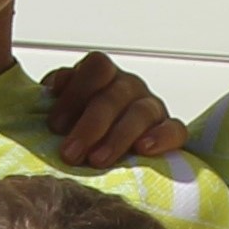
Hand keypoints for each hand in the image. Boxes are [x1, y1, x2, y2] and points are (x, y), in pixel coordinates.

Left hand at [40, 49, 182, 167]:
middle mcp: (128, 86)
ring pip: (141, 113)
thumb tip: (53, 86)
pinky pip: (175, 129)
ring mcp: (151, 107)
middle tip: (70, 154)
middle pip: (114, 95)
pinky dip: (161, 138)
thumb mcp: (61, 109)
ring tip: (98, 160)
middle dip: (90, 126)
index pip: (96, 67)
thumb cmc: (78, 131)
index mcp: (103, 76)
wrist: (104, 154)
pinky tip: (144, 150)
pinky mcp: (170, 131)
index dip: (76, 92)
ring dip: (117, 138)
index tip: (55, 125)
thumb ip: (54, 95)